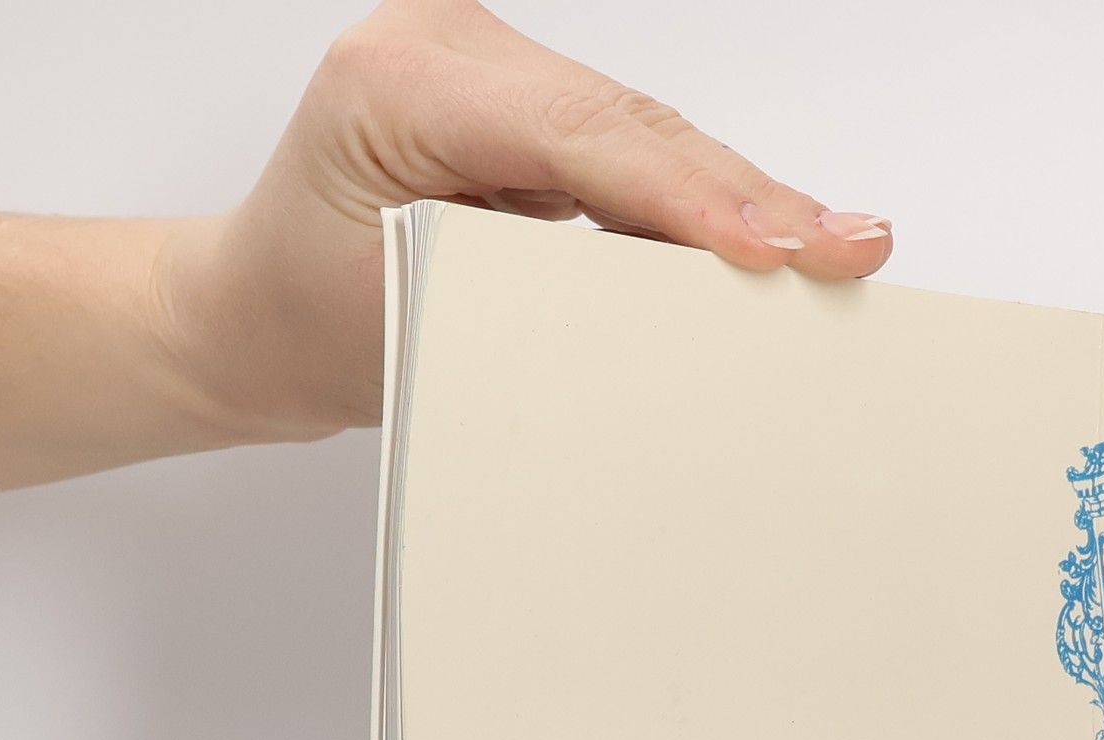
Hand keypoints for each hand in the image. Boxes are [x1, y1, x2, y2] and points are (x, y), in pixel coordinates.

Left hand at [163, 0, 894, 439]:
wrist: (257, 319)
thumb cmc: (306, 320)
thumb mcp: (409, 323)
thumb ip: (534, 300)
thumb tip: (670, 308)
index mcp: (402, 82)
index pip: (581, 134)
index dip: (687, 195)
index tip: (769, 250)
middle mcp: (450, 52)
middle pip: (633, 124)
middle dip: (745, 198)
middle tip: (846, 247)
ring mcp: (492, 73)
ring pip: (647, 134)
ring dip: (741, 201)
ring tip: (834, 248)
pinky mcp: (524, 113)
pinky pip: (632, 154)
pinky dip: (699, 207)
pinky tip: (774, 238)